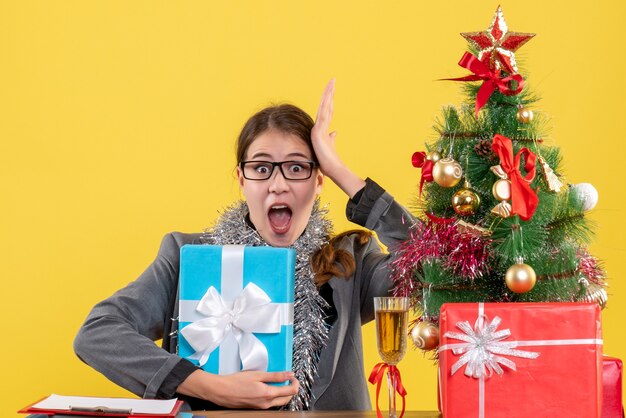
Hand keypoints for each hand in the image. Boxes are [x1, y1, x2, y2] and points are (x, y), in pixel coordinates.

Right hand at [177, 369, 298, 408]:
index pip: (291, 391)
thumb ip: (275, 376)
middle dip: (291, 389)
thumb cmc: (237, 381)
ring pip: (279, 402)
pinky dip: (275, 396)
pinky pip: (271, 403)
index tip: (293, 376)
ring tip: (279, 382)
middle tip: (289, 379)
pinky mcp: (257, 408)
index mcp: (268, 394)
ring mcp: (261, 407)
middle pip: (287, 398)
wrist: (221, 391)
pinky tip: (269, 388)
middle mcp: (266, 404)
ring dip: (283, 393)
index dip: (295, 383)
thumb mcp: (258, 375)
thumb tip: (290, 374)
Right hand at [311, 79, 364, 197]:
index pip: (327, 110)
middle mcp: (320, 126)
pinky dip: (325, 104)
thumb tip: (335, 132)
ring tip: (332, 83)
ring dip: (328, 94)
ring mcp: (319, 128)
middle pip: (326, 105)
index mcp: (323, 128)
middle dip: (329, 93)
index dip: (329, 99)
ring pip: (324, 107)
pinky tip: (328, 96)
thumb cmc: (329, 160)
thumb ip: (331, 138)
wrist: (331, 168)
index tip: (332, 89)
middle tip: (333, 80)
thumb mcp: (331, 145)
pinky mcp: (318, 132)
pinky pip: (323, 114)